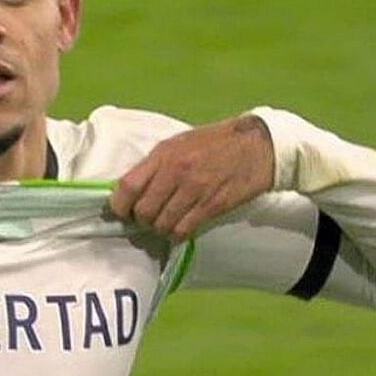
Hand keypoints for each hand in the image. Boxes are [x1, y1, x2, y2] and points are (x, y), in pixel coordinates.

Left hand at [109, 115, 273, 241]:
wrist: (256, 146)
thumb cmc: (213, 142)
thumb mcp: (177, 144)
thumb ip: (154, 165)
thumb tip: (130, 189)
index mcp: (163, 155)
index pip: (127, 186)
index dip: (119, 205)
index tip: (123, 210)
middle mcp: (176, 172)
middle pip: (143, 211)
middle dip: (142, 219)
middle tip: (149, 217)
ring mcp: (195, 190)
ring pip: (162, 225)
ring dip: (161, 228)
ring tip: (167, 221)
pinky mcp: (212, 206)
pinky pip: (184, 230)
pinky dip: (178, 233)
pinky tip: (182, 225)